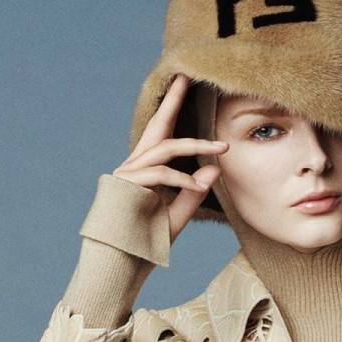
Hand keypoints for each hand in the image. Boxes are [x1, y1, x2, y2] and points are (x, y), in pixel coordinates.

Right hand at [112, 74, 227, 243]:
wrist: (120, 265)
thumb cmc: (147, 242)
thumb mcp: (177, 216)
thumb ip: (194, 194)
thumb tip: (214, 170)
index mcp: (146, 171)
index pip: (162, 135)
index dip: (172, 109)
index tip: (184, 85)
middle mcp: (134, 166)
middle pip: (157, 127)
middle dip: (172, 101)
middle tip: (187, 77)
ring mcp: (127, 174)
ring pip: (165, 149)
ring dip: (196, 146)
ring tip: (222, 148)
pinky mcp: (125, 185)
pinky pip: (160, 174)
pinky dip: (181, 179)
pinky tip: (196, 183)